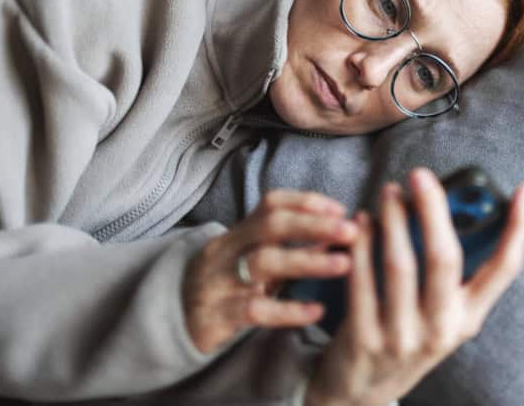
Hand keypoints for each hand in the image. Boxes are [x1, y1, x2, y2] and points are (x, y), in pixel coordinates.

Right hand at [182, 189, 358, 353]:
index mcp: (238, 232)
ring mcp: (220, 282)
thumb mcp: (254, 262)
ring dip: (309, 261)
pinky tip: (316, 311)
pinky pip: (255, 310)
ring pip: (264, 263)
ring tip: (345, 265)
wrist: (172, 322)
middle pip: (271, 226)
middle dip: (314, 225)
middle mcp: (227, 250)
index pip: (271, 203)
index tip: (341, 209)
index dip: (307, 202)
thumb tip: (337, 233)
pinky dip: (289, 310)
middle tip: (351, 230)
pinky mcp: (217, 316)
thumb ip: (292, 248)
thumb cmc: (226, 286)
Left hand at [304, 167, 523, 405]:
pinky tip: (362, 221)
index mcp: (468, 318)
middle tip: (421, 175)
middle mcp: (441, 329)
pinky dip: (362, 244)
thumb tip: (450, 207)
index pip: (505, 270)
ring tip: (389, 191)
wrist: (362, 390)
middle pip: (444, 258)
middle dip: (434, 209)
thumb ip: (449, 273)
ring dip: (394, 219)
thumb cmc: (406, 335)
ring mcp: (402, 337)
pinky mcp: (364, 339)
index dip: (519, 229)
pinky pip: (362, 280)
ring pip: (400, 264)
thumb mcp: (440, 313)